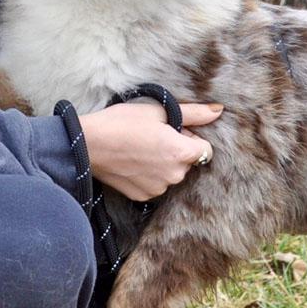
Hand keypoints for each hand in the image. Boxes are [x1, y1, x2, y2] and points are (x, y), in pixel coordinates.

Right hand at [79, 101, 220, 200]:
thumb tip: (218, 111)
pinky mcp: (143, 196)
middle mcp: (174, 176)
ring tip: (140, 148)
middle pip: (188, 162)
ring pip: (171, 173)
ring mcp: (158, 189)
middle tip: (153, 136)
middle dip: (177, 150)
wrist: (88, 144)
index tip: (173, 130)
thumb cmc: (122, 122)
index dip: (191, 137)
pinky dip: (150, 174)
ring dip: (163, 163)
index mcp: (181, 153)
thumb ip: (193, 113)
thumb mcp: (158, 111)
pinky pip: (156, 184)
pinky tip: (133, 161)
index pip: (206, 150)